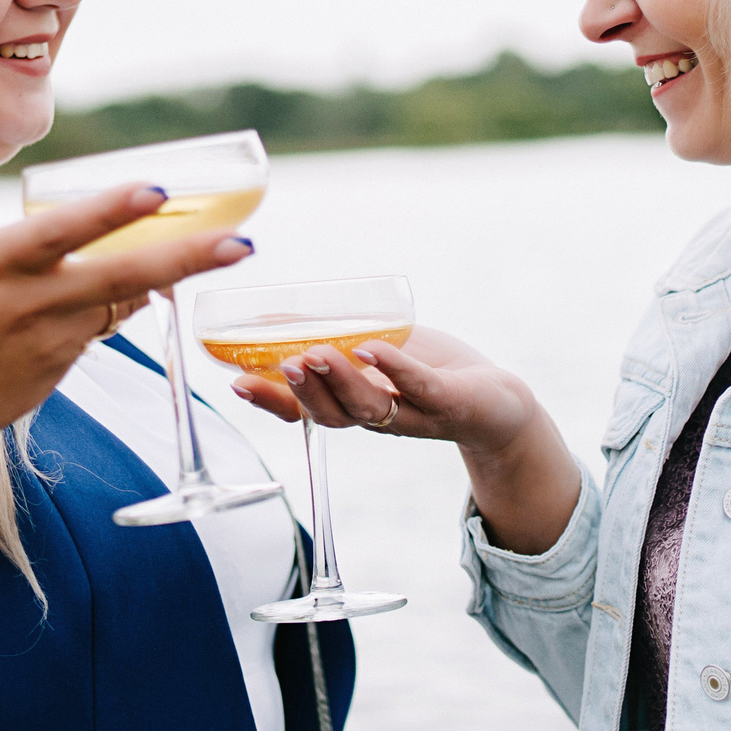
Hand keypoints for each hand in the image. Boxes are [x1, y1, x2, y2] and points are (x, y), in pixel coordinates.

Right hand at [0, 122, 251, 461]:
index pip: (57, 234)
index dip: (108, 213)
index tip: (157, 193)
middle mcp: (27, 303)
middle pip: (117, 276)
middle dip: (183, 258)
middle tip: (241, 242)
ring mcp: (53, 338)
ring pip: (124, 299)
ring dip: (173, 274)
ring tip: (230, 248)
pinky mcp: (66, 362)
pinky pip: (112, 320)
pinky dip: (137, 296)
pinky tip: (165, 276)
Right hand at [229, 325, 548, 458]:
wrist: (495, 401)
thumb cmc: (427, 370)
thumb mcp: (373, 347)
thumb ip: (329, 335)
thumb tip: (268, 314)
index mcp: (351, 405)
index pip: (302, 411)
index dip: (268, 400)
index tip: (235, 382)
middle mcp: (376, 417)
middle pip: (330, 414)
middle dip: (300, 391)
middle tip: (280, 363)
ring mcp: (412, 412)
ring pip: (368, 407)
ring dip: (338, 381)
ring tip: (315, 353)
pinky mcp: (448, 402)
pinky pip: (419, 387)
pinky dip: (393, 368)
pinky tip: (372, 348)